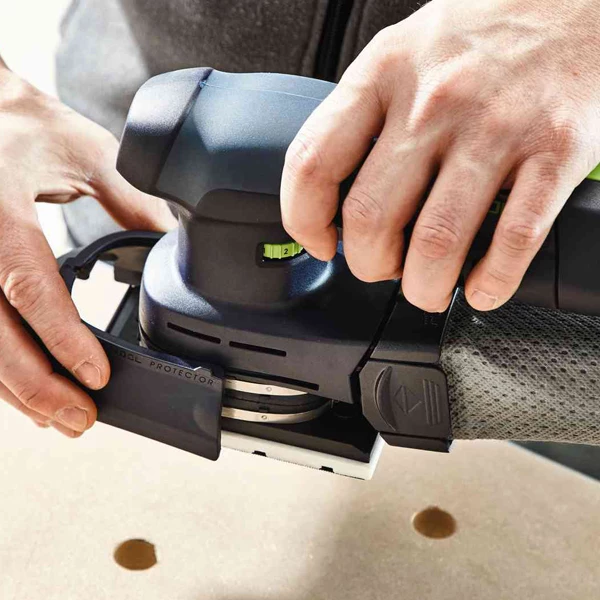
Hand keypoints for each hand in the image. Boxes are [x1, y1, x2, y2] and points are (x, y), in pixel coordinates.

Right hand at [0, 63, 174, 435]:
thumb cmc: (21, 123)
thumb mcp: (84, 151)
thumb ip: (129, 199)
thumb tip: (167, 240)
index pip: (29, 286)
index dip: (62, 337)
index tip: (96, 375)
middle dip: (38, 386)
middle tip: (80, 419)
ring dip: (18, 388)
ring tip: (60, 417)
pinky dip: (3, 366)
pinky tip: (26, 389)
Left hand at [281, 0, 599, 311]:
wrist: (580, 0)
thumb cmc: (484, 36)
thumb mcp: (403, 52)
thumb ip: (364, 117)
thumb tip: (335, 194)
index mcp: (383, 74)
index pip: (312, 165)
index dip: (304, 222)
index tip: (321, 242)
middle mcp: (434, 102)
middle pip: (370, 219)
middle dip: (369, 265)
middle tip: (382, 267)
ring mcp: (497, 128)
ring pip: (436, 244)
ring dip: (424, 288)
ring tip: (429, 287)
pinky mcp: (556, 151)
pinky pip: (513, 242)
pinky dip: (491, 283)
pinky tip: (482, 286)